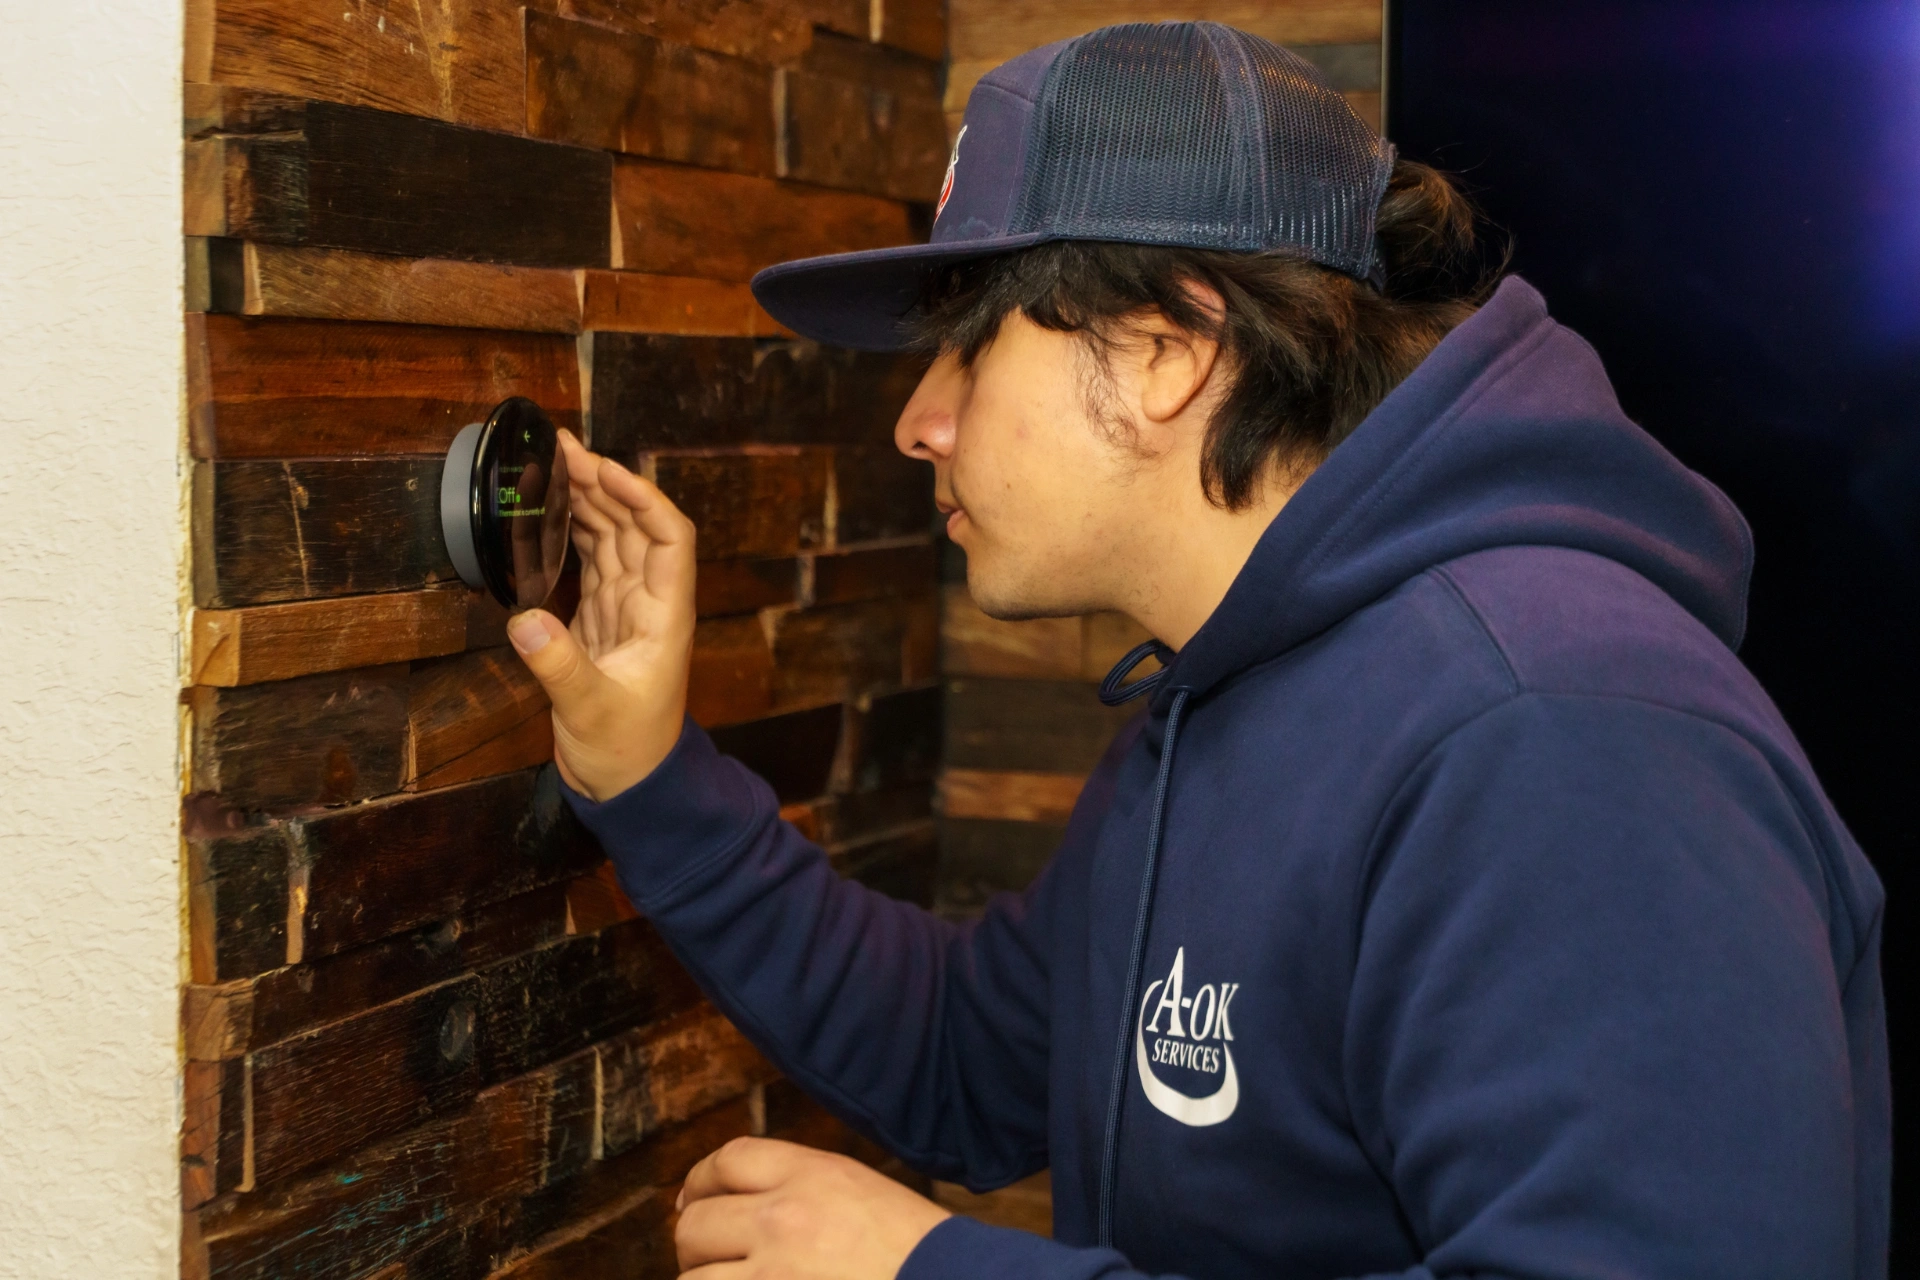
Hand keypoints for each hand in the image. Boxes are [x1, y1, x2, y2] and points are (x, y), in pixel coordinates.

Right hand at [507, 431, 695, 800]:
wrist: (629, 786)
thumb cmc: (627, 752)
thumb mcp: (591, 710)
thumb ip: (559, 665)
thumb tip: (525, 618)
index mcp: (665, 616)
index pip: (670, 538)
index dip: (643, 497)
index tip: (602, 470)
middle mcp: (649, 605)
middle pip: (636, 528)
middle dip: (605, 484)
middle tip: (561, 450)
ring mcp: (625, 611)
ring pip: (612, 540)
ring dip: (588, 501)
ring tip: (553, 465)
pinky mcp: (600, 622)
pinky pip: (592, 564)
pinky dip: (573, 534)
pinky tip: (550, 512)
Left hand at [674, 1137, 950, 1279]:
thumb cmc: (914, 1250)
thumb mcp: (860, 1191)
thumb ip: (800, 1187)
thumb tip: (730, 1200)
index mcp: (811, 1175)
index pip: (727, 1160)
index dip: (700, 1180)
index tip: (694, 1199)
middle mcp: (783, 1219)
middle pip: (696, 1222)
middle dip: (695, 1242)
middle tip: (709, 1257)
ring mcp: (773, 1275)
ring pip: (693, 1278)